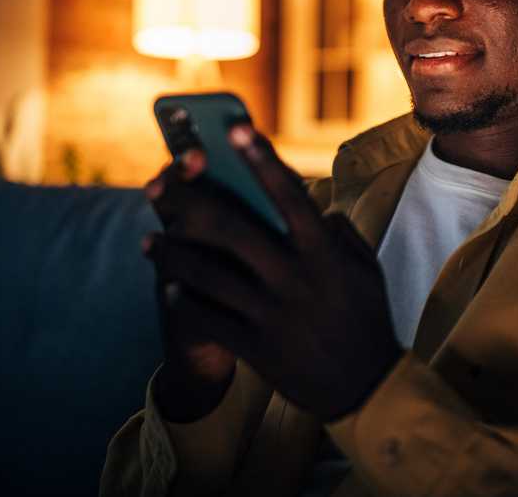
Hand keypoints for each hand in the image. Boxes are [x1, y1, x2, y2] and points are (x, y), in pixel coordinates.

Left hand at [144, 124, 402, 421]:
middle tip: (157, 185)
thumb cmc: (364, 317)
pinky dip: (185, 300)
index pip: (289, 193)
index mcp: (324, 252)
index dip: (261, 158)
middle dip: (189, 202)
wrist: (364, 388)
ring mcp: (272, 313)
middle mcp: (295, 277)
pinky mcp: (256, 347)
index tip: (234, 128)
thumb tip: (308, 203)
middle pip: (230, 228)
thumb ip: (337, 230)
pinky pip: (208, 317)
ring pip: (206, 274)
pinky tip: (171, 289)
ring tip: (152, 242)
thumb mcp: (363, 267)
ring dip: (172, 254)